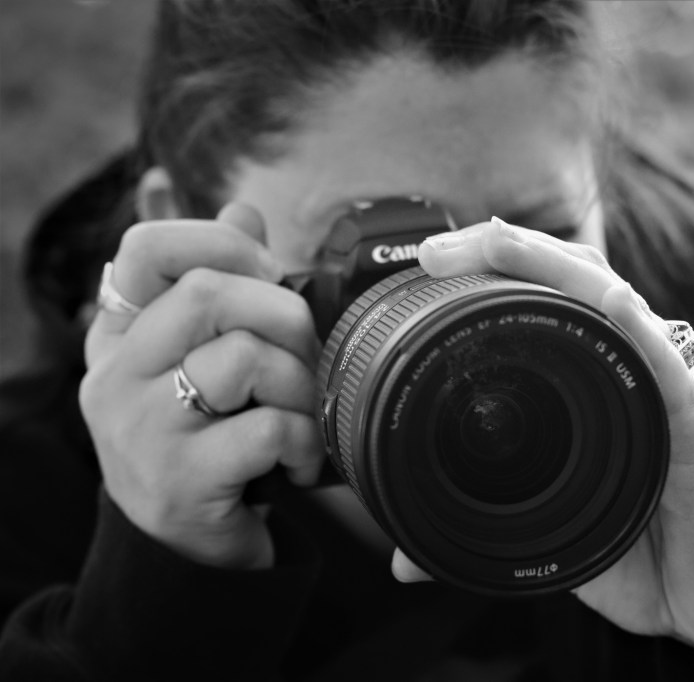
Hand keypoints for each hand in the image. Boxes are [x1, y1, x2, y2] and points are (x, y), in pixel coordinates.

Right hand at [81, 203, 322, 569]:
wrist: (183, 549)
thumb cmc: (205, 437)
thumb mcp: (198, 358)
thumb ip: (219, 282)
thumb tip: (243, 207)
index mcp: (121, 334)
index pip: (145, 249)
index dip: (222, 242)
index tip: (268, 273)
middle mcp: (116, 375)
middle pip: (208, 294)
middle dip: (285, 314)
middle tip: (305, 352)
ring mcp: (139, 430)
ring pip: (243, 359)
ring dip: (301, 384)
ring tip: (302, 414)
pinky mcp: (176, 483)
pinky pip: (265, 429)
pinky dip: (303, 442)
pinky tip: (299, 462)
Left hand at [397, 218, 693, 676]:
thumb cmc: (647, 554)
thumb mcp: (550, 537)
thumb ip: (480, 538)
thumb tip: (402, 562)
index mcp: (595, 383)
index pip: (542, 303)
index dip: (488, 274)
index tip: (424, 266)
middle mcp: (630, 370)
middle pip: (571, 282)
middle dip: (505, 250)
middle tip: (434, 248)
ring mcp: (664, 391)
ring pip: (615, 304)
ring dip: (556, 266)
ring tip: (498, 240)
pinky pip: (671, 370)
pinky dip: (641, 332)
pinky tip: (613, 303)